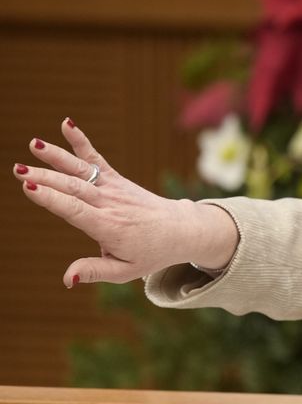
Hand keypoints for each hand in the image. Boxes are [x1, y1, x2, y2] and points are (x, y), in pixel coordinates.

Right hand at [12, 118, 237, 286]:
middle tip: (18, 170)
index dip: (52, 199)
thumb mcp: (125, 271)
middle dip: (45, 178)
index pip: (75, 210)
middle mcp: (109, 203)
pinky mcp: (115, 179)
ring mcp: (113, 188)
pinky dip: (81, 141)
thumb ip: (94, 271)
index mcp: (108, 227)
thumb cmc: (150, 253)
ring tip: (35, 144)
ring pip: (81, 170)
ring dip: (57, 156)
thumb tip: (66, 279)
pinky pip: (96, 158)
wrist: (180, 229)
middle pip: (73, 188)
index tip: (30, 187)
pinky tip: (66, 124)